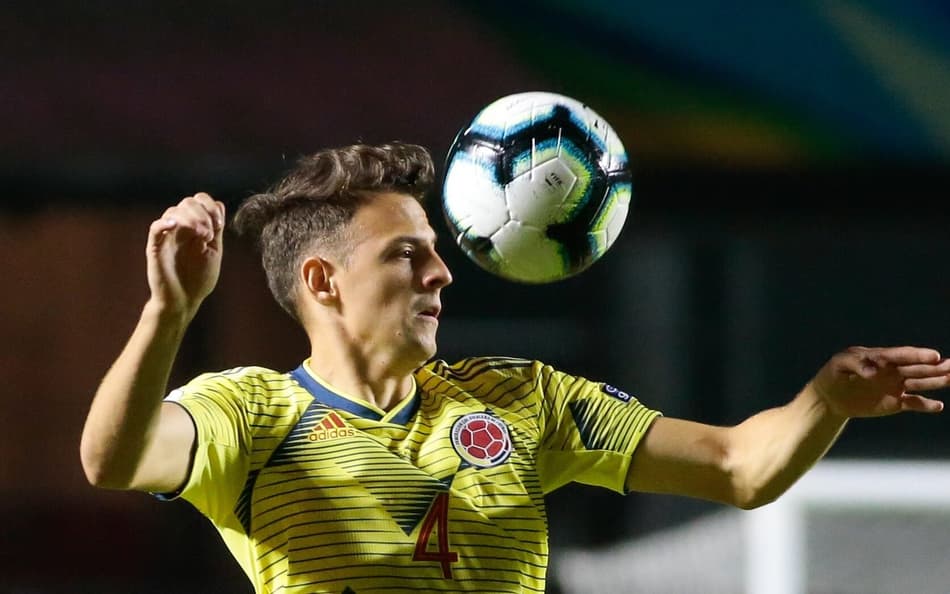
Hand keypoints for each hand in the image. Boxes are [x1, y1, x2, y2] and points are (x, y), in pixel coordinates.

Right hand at [146, 192, 224, 317]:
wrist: (184, 301)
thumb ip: (216, 230)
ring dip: (191, 219)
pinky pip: (155, 228)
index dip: (210, 206)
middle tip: (210, 234)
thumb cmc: (199, 279)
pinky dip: (165, 223)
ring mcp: (167, 236)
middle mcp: (179, 228)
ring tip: (203, 236)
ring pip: (173, 211)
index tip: (219, 223)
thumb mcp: (213, 251)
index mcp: (194, 227)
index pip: (199, 201)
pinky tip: (176, 226)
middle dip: (203, 214)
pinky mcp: (155, 247)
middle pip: (187, 203)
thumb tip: (220, 205)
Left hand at [811, 346, 949, 417]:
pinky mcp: (896, 403)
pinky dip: (926, 405)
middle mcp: (894, 371)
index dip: (919, 355)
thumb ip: (857, 363)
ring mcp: (896, 386)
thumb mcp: (840, 364)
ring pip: (921, 383)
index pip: (904, 355)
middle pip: (918, 368)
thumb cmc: (834, 374)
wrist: (830, 397)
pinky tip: (938, 406)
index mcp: (882, 358)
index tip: (935, 356)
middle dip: (937, 367)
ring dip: (938, 381)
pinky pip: (914, 403)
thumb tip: (874, 372)